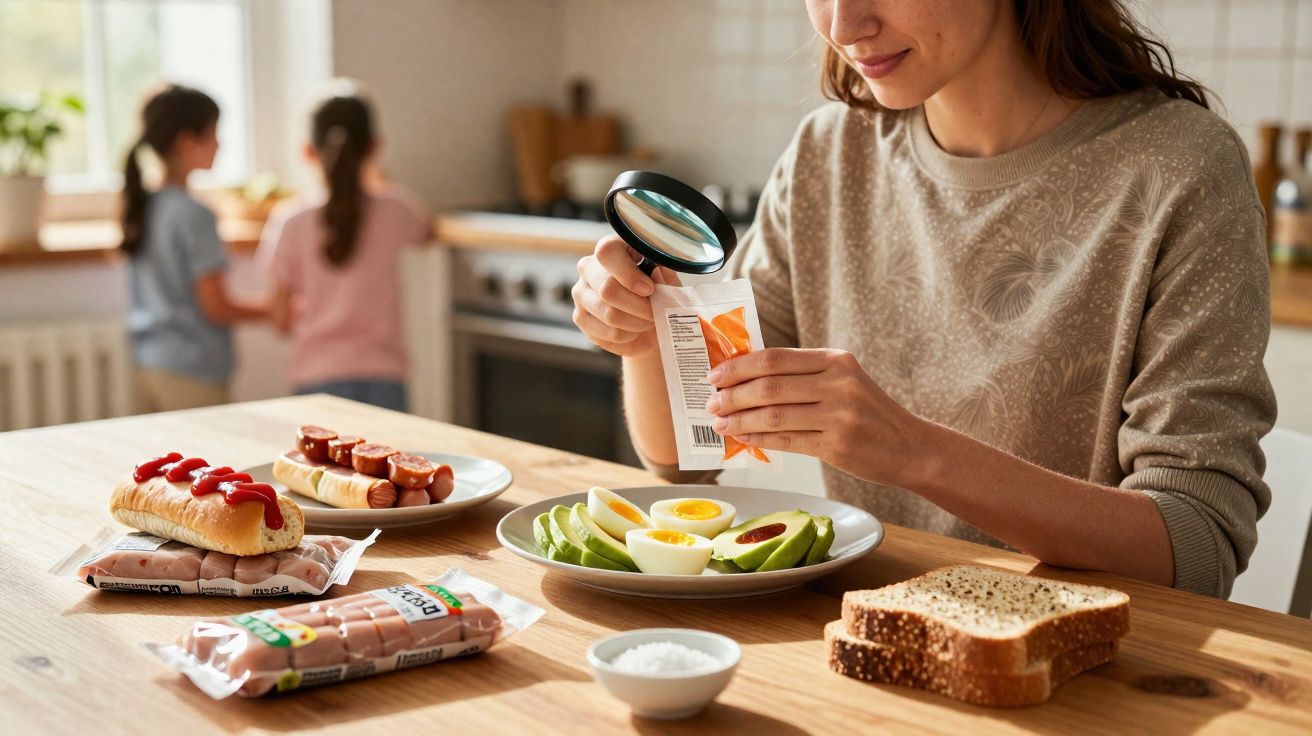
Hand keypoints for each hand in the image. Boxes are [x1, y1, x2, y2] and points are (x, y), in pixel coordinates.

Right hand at [572, 235, 679, 356]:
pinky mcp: (581, 318)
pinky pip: (609, 333)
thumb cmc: (657, 295)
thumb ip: (666, 277)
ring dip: (637, 322)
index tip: (649, 289)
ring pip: (610, 314)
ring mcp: (581, 293)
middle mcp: (588, 267)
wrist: (648, 323)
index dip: (629, 274)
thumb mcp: (668, 282)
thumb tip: (658, 272)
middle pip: (608, 289)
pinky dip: (629, 335)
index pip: (607, 253)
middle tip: (655, 311)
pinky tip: (635, 329)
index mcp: (611, 247)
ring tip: (648, 320)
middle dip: (640, 306)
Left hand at [705, 348, 930, 488]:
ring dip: (740, 420)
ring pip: (774, 414)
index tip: (715, 375)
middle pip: (770, 385)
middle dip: (733, 394)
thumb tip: (746, 381)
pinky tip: (743, 439)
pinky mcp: (837, 444)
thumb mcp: (843, 382)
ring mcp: (840, 414)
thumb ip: (803, 378)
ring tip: (720, 424)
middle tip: (711, 402)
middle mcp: (838, 383)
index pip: (776, 358)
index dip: (740, 366)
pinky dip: (759, 438)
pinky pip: (786, 440)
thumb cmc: (868, 413)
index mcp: (836, 360)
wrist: (909, 447)